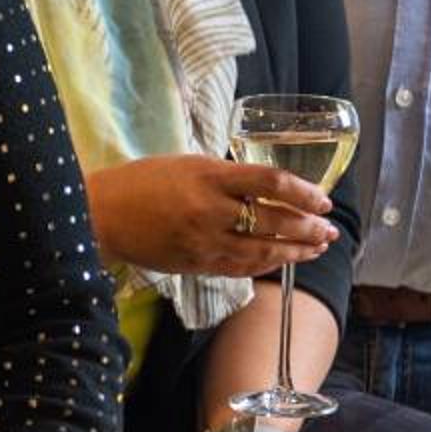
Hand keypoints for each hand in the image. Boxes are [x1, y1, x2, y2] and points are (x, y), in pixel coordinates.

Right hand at [85, 154, 338, 279]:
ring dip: (295, 252)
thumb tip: (261, 186)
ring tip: (316, 249)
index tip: (322, 199)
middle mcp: (211, 210)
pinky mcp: (196, 264)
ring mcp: (204, 242)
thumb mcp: (186, 163)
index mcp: (210, 176)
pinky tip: (280, 262)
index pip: (270, 183)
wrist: (101, 214)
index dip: (303, 193)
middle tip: (329, 230)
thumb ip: (223, 175)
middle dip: (308, 228)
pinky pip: (240, 268)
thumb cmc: (141, 181)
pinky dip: (264, 265)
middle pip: (274, 221)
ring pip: (262, 251)